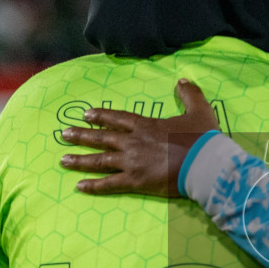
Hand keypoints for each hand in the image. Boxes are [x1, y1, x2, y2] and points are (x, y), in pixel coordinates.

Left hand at [59, 79, 218, 197]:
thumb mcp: (199, 110)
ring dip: (80, 160)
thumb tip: (182, 80)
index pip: (117, 118)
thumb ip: (189, 93)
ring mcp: (132, 162)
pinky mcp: (136, 182)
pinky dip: (94, 186)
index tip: (85, 114)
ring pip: (100, 161)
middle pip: (101, 138)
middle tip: (63, 135)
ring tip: (63, 160)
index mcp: (145, 125)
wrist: (205, 163)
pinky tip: (79, 187)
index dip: (100, 116)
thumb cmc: (202, 138)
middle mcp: (133, 142)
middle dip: (81, 136)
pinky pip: (110, 184)